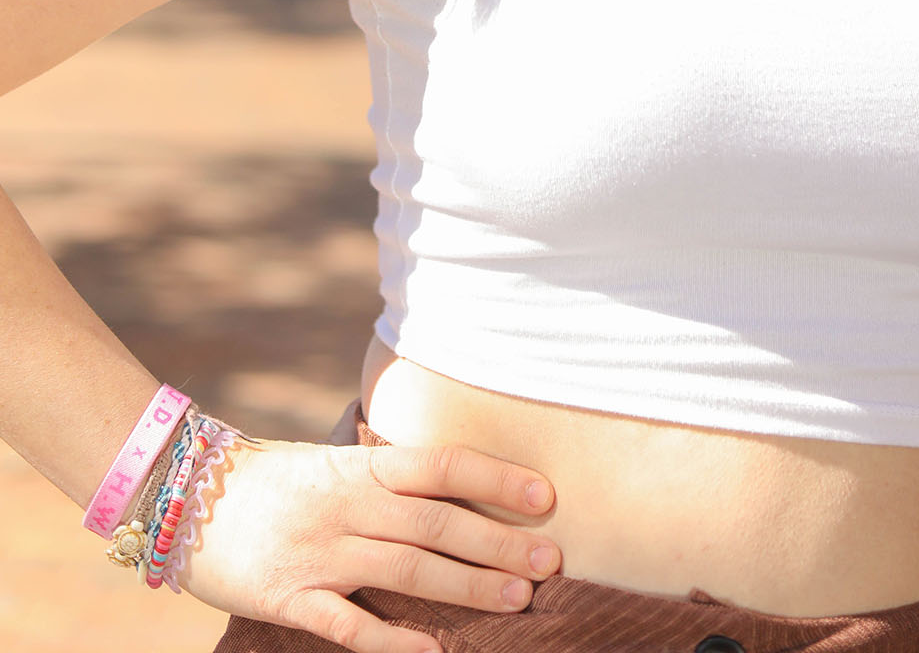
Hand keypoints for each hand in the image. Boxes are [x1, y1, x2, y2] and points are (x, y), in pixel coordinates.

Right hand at [178, 436, 560, 652]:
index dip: (495, 478)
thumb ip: (386, 478)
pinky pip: (350, 625)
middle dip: (498, 542)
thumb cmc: (272, 480)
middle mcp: (347, 505)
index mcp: (360, 466)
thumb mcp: (332, 463)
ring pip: (407, 571)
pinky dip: (394, 642)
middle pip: (437, 522)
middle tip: (550, 560)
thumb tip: (455, 488)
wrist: (186, 495)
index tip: (544, 497)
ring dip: (467, 587)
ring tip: (518, 599)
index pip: (441, 465)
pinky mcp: (290, 598)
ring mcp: (320, 552)